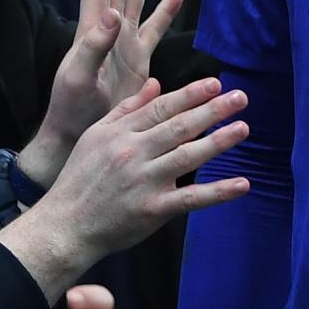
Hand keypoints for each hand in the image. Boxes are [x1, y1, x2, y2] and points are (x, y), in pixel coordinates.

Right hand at [0, 76, 250, 297]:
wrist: (64, 225)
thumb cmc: (79, 179)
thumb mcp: (95, 136)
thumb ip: (127, 109)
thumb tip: (155, 84)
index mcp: (120, 133)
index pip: (162, 108)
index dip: (190, 95)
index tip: (215, 83)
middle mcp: (133, 153)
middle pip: (179, 126)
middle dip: (212, 110)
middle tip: (240, 97)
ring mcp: (144, 181)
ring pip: (187, 156)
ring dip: (219, 142)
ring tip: (243, 128)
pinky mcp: (153, 210)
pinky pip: (191, 199)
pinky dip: (218, 192)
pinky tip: (242, 184)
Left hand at [23, 0, 183, 185]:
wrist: (78, 135)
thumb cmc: (72, 109)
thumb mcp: (78, 77)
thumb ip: (94, 45)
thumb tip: (112, 12)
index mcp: (91, 27)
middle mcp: (107, 28)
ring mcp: (123, 43)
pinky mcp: (137, 60)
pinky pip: (154, 28)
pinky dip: (165, 10)